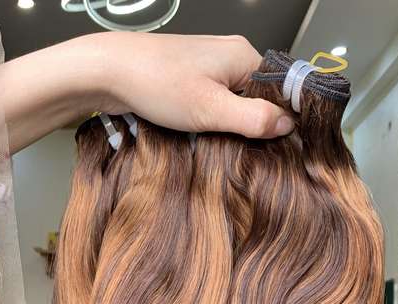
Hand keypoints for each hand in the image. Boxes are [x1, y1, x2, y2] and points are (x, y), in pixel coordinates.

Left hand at [97, 33, 293, 137]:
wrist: (109, 72)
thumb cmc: (157, 84)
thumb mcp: (212, 109)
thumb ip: (253, 118)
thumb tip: (288, 125)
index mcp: (244, 55)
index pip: (280, 90)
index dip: (281, 120)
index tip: (274, 148)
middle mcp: (230, 56)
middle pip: (257, 99)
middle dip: (252, 126)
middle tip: (242, 152)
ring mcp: (208, 67)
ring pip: (233, 104)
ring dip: (227, 127)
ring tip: (217, 144)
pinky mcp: (189, 80)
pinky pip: (212, 105)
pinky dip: (209, 123)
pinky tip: (199, 135)